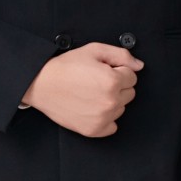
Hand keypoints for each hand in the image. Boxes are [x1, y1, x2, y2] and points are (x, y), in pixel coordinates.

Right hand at [23, 43, 142, 136]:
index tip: (103, 71)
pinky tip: (92, 108)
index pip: (132, 77)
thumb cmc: (65, 67)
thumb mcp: (94, 50)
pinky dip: (105, 119)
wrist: (41, 85)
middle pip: (129, 93)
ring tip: (91, 94)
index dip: (118, 71)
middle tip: (96, 82)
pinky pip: (112, 126)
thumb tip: (139, 65)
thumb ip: (121, 55)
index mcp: (112, 81)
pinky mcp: (94, 130)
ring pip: (121, 109)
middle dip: (117, 86)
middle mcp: (110, 102)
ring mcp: (102, 118)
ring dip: (111, 102)